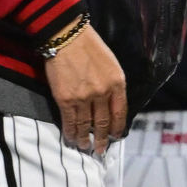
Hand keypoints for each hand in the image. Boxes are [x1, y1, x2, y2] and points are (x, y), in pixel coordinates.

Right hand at [43, 23, 127, 154]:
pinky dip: (71, 132)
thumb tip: (111, 103)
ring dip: (85, 139)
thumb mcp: (111, 64)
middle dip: (102, 138)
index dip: (117, 127)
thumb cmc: (90, 47)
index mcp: (117, 82)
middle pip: (103, 122)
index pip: (120, 112)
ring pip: (85, 125)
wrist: (67, 37)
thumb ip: (113, 84)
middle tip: (100, 149)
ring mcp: (84, 97)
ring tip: (85, 147)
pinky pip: (69, 121)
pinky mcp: (66, 99)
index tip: (115, 136)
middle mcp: (103, 92)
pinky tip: (71, 138)